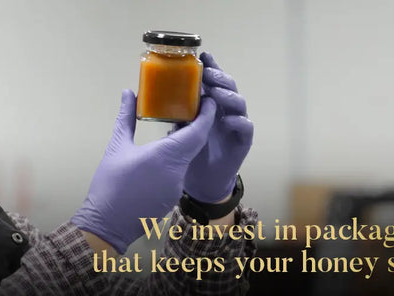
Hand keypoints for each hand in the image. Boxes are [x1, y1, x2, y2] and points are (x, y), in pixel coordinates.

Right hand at [72, 89, 216, 253]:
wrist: (106, 225)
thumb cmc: (110, 184)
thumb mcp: (116, 147)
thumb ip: (126, 118)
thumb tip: (128, 93)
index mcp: (166, 156)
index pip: (197, 132)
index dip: (206, 115)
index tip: (208, 100)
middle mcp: (178, 172)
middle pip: (194, 145)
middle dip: (196, 127)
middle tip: (190, 109)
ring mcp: (177, 188)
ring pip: (186, 160)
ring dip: (184, 146)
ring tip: (174, 131)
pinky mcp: (173, 199)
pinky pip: (178, 175)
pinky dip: (175, 162)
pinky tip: (163, 158)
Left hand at [181, 53, 253, 202]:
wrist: (202, 181)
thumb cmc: (191, 152)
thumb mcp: (178, 129)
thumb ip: (173, 113)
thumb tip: (148, 97)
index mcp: (212, 104)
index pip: (213, 81)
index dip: (211, 67)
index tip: (204, 55)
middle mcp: (226, 110)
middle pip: (228, 87)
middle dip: (219, 77)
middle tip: (208, 73)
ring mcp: (236, 124)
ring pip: (239, 104)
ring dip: (228, 96)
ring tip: (216, 93)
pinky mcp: (243, 141)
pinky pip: (246, 128)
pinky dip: (238, 122)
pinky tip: (228, 119)